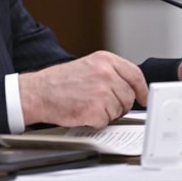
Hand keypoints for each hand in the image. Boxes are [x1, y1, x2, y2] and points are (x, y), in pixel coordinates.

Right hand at [18, 51, 148, 128]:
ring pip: (119, 110)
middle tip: (103, 104)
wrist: (38, 92)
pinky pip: (107, 121)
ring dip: (107, 113)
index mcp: (105, 60)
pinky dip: (96, 121)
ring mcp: (102, 92)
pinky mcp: (96, 110)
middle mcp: (106, 74)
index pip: (135, 74)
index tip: (143, 98)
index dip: (141, 89)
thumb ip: (110, 73)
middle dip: (120, 104)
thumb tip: (129, 87)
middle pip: (129, 96)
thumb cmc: (59, 81)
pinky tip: (83, 112)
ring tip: (88, 104)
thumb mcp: (88, 66)